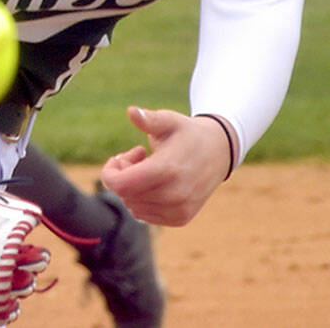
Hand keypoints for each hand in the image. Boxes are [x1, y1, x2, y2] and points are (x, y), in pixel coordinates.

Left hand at [98, 106, 233, 226]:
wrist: (218, 152)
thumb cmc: (187, 133)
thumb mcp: (169, 121)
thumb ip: (149, 119)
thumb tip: (132, 112)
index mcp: (168, 169)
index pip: (122, 185)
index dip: (110, 172)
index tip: (119, 156)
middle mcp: (175, 194)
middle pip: (125, 195)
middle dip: (122, 175)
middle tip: (136, 156)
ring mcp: (179, 209)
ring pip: (133, 206)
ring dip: (132, 188)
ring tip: (147, 168)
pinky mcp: (180, 218)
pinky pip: (144, 215)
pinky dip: (141, 200)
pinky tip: (154, 183)